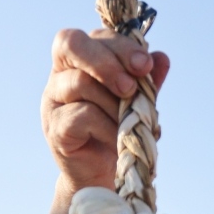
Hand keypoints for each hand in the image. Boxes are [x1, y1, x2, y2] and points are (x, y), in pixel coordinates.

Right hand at [42, 29, 170, 190]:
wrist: (102, 177)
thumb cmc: (118, 132)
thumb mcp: (137, 103)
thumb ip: (146, 81)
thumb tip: (161, 58)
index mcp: (79, 61)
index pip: (94, 37)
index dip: (120, 46)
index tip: (145, 65)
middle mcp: (59, 75)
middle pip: (70, 44)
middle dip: (106, 60)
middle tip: (131, 86)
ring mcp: (52, 101)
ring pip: (80, 83)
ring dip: (113, 102)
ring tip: (129, 121)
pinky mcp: (55, 129)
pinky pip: (81, 115)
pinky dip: (107, 126)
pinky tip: (118, 138)